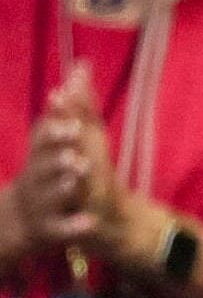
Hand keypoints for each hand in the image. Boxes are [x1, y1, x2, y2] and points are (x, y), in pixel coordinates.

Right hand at [10, 63, 110, 254]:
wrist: (19, 223)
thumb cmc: (41, 176)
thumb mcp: (51, 143)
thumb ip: (69, 109)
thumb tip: (84, 66)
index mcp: (39, 158)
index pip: (43, 138)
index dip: (52, 125)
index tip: (63, 107)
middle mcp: (36, 178)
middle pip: (43, 164)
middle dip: (56, 153)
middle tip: (73, 144)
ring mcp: (41, 204)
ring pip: (51, 195)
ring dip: (63, 184)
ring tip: (78, 175)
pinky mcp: (49, 230)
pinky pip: (62, 229)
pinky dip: (73, 226)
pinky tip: (88, 223)